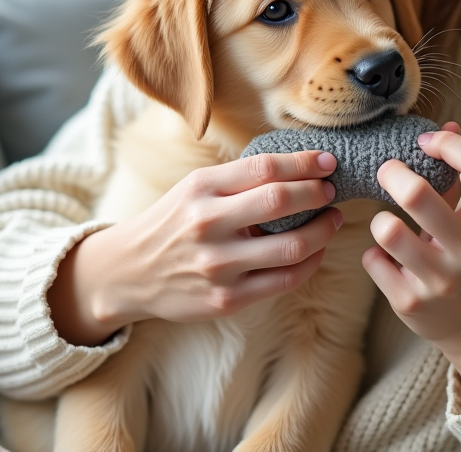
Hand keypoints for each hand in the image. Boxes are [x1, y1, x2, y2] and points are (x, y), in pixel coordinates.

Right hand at [48, 151, 343, 345]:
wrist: (128, 272)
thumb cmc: (173, 222)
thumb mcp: (194, 188)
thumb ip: (239, 179)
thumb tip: (301, 164)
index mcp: (201, 188)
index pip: (266, 168)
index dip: (305, 163)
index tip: (327, 161)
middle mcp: (208, 224)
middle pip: (281, 201)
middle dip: (318, 193)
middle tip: (331, 191)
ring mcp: (217, 265)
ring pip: (291, 247)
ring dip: (324, 230)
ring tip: (333, 220)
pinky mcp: (226, 299)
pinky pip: (284, 281)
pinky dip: (310, 263)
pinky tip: (315, 251)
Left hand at [362, 123, 460, 399]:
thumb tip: (448, 123)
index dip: (447, 142)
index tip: (425, 143)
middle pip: (417, 193)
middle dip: (392, 173)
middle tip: (386, 172)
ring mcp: (439, 279)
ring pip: (386, 229)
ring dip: (380, 221)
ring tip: (389, 227)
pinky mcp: (410, 303)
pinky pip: (372, 260)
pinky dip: (375, 256)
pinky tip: (390, 263)